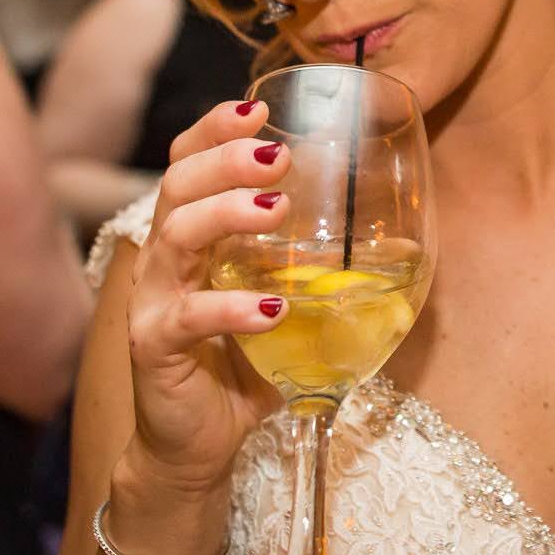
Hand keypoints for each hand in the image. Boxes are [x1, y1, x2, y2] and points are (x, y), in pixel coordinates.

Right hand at [118, 99, 293, 496]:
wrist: (198, 446)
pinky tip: (272, 308)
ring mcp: (154, 302)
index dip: (213, 131)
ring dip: (226, 214)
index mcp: (191, 238)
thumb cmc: (242, 367)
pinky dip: (231, 310)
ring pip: (175, 237)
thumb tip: (399, 243)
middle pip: (178, 186)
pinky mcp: (154, 349)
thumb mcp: (286, 306)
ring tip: (275, 208)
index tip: (257, 109)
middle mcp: (165, 260)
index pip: (186, 164)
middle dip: (224, 159)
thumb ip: (322, 272)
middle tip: (277, 156)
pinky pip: (187, 319)